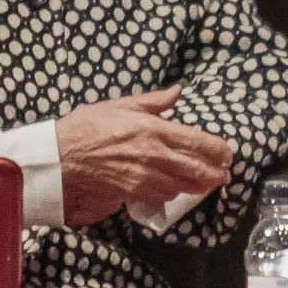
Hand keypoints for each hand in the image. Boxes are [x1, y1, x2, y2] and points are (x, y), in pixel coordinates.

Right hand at [54, 86, 234, 224]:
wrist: (61, 157)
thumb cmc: (86, 127)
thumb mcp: (119, 105)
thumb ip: (152, 101)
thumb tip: (177, 93)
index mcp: (154, 129)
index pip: (198, 142)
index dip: (218, 151)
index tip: (227, 154)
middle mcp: (155, 155)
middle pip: (197, 170)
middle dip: (215, 174)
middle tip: (224, 175)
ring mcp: (146, 177)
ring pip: (183, 186)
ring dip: (197, 185)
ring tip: (206, 182)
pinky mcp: (135, 193)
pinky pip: (163, 195)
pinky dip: (173, 192)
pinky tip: (175, 188)